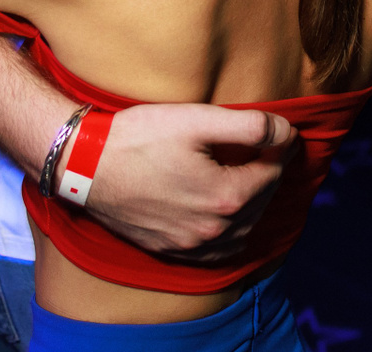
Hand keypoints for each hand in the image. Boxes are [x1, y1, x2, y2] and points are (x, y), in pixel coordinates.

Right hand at [83, 104, 296, 261]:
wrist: (85, 166)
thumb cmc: (139, 137)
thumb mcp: (198, 119)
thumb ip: (250, 126)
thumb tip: (286, 131)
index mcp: (225, 197)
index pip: (273, 172)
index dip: (280, 148)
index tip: (281, 131)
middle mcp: (213, 230)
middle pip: (260, 202)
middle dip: (268, 174)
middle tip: (267, 149)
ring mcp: (191, 245)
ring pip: (242, 230)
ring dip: (252, 204)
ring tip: (248, 176)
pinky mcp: (171, 250)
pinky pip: (217, 251)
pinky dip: (231, 232)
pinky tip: (226, 214)